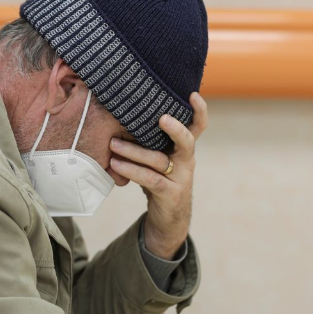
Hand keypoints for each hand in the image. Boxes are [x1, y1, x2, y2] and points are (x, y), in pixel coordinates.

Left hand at [110, 92, 207, 258]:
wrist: (168, 219)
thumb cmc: (158, 181)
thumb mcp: (157, 158)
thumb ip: (148, 140)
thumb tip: (122, 114)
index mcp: (184, 149)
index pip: (198, 126)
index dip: (199, 111)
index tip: (193, 94)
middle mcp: (186, 161)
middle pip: (187, 141)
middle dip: (175, 128)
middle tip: (161, 118)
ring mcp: (180, 178)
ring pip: (158, 160)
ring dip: (133, 151)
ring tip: (113, 144)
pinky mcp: (170, 194)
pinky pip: (149, 179)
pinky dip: (131, 170)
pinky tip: (115, 165)